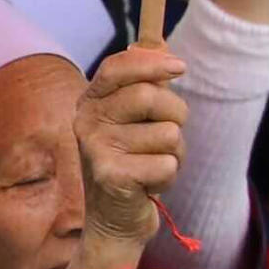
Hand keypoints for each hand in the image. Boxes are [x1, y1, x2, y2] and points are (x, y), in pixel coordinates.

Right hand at [74, 43, 184, 261]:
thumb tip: (161, 46)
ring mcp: (96, 149)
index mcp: (90, 103)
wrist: (115, 222)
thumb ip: (145, 84)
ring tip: (154, 165)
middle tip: (168, 137)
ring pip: (168, 133)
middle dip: (175, 116)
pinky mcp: (112, 176)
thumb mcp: (134, 121)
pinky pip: (168, 163)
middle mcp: (87, 123)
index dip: (152, 63)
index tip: (181, 67)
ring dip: (175, 152)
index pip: (117, 68)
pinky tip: (150, 185)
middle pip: (150, 96)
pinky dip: (169, 176)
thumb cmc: (132, 164)